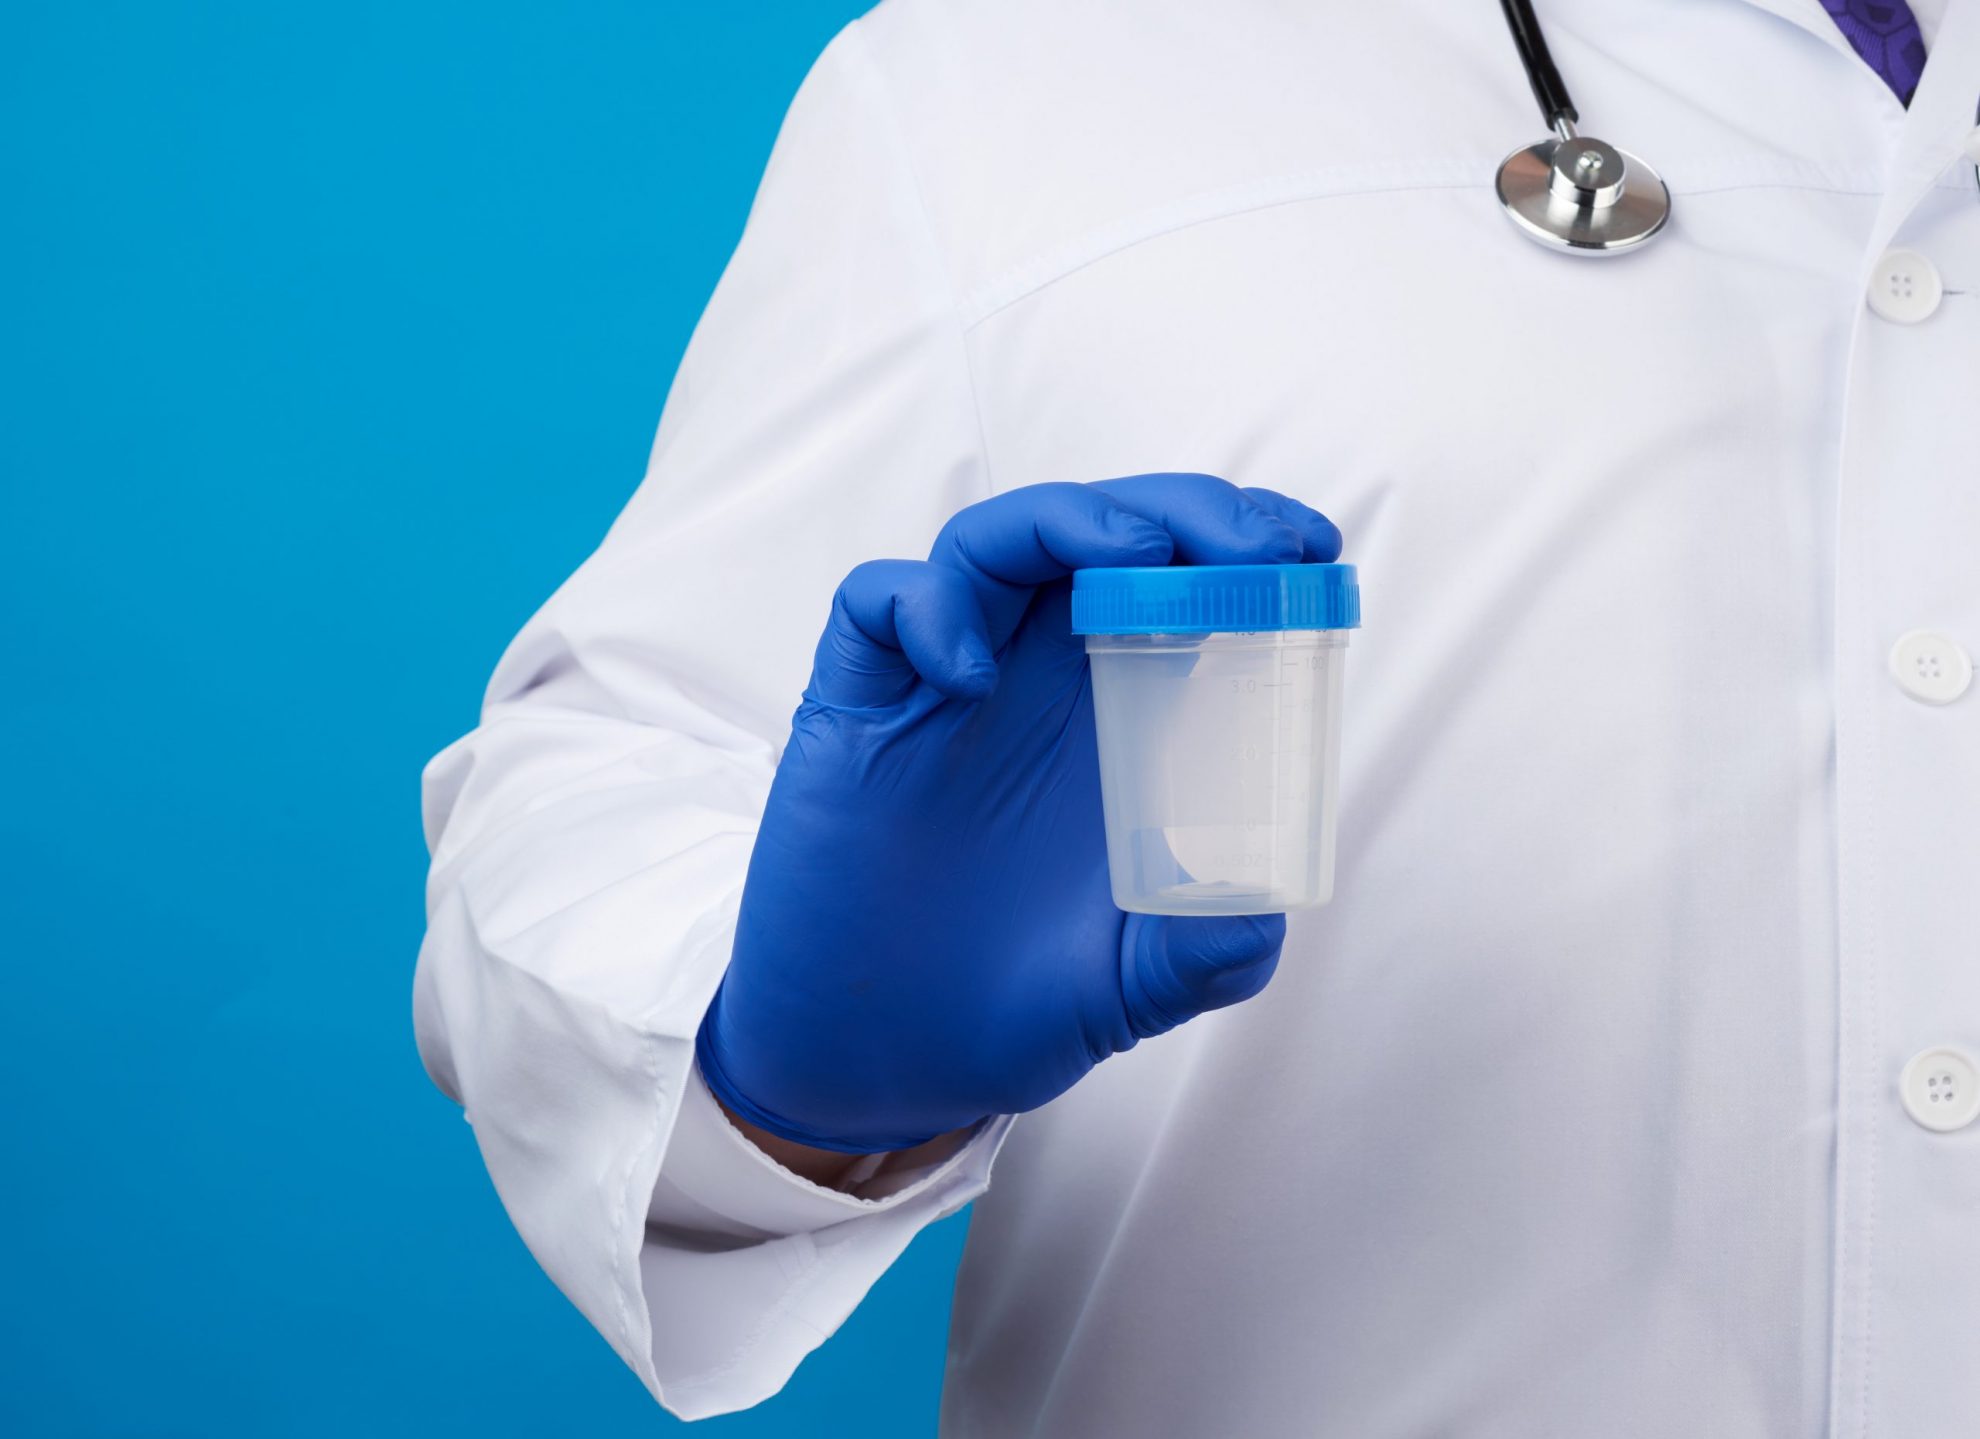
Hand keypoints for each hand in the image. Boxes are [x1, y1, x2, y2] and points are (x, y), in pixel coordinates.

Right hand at [697, 475, 1343, 1152]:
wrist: (877, 1062)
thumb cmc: (1007, 1005)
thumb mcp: (1129, 989)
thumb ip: (1202, 956)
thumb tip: (1259, 913)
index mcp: (1117, 716)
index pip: (1184, 583)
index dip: (1245, 544)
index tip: (1309, 553)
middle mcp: (1036, 680)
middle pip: (1102, 533)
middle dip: (1182, 510)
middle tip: (1249, 548)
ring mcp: (942, 683)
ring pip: (997, 538)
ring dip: (1072, 521)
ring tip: (1135, 557)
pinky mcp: (858, 704)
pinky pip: (877, 601)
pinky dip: (924, 607)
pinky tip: (967, 676)